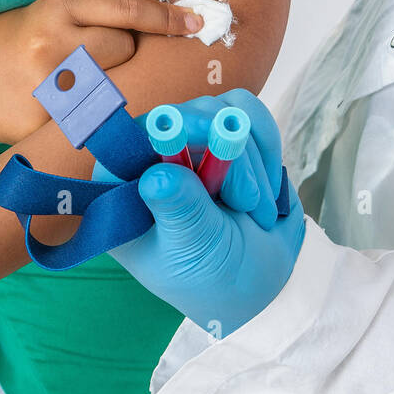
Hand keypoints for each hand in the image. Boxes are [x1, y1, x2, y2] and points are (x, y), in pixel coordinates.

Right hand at [0, 0, 203, 144]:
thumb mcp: (50, 13)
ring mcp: (48, 87)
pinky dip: (94, 122)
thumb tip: (160, 32)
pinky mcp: (43, 124)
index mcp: (57, 7)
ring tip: (83, 89)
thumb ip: (98, 19)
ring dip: (113, 91)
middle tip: (98, 64)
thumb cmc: (11, 40)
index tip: (199, 23)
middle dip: (124, 58)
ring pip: (116, 88)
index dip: (168, 17)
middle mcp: (54, 43)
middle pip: (128, 50)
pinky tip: (75, 116)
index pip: (128, 10)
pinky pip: (92, 123)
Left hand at [94, 90, 305, 333]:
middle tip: (246, 201)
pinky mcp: (226, 134)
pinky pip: (247, 111)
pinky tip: (267, 187)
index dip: (169, 127)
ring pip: (222, 112)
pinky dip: (267, 146)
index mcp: (125, 188)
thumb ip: (181, 211)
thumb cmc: (213, 278)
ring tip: (255, 211)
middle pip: (186, 116)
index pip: (133, 137)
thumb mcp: (194, 251)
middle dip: (228, 159)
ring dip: (252, 164)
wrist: (262, 282)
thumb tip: (156, 177)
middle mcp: (153, 157)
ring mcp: (191, 143)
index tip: (209, 132)